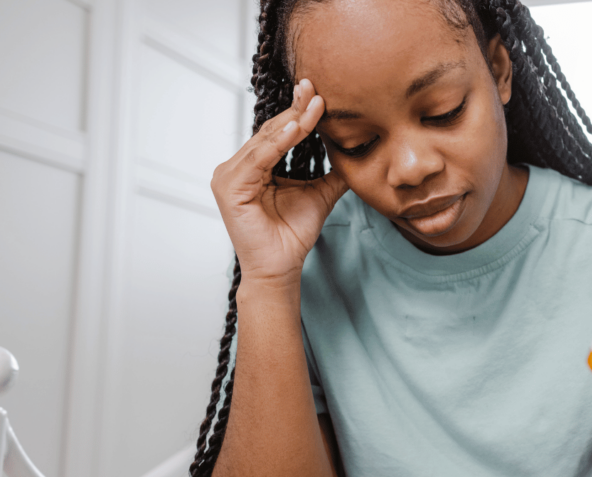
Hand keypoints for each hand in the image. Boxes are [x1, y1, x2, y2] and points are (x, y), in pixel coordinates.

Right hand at [210, 78, 346, 287]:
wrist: (281, 268)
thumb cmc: (293, 235)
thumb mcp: (319, 195)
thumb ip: (332, 173)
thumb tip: (357, 153)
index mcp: (253, 165)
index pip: (278, 132)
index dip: (299, 112)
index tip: (319, 93)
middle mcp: (236, 166)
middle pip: (270, 131)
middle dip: (296, 110)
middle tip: (316, 88)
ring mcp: (228, 176)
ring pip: (265, 141)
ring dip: (292, 122)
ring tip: (314, 104)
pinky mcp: (228, 187)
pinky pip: (257, 159)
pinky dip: (277, 144)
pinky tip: (296, 129)